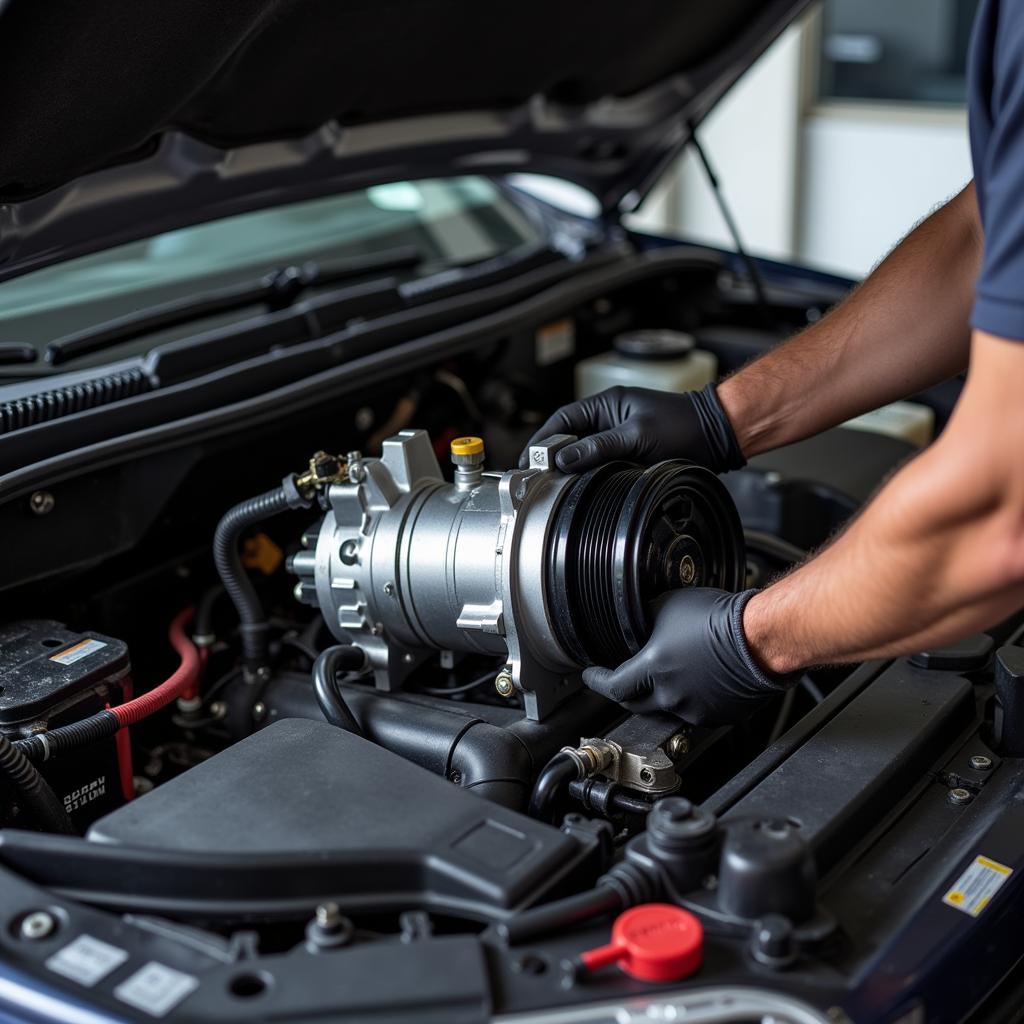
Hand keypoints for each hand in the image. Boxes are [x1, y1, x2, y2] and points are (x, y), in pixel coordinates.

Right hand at [519, 384, 744, 472]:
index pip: (563, 420)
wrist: (718, 435)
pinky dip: (590, 476)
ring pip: (584, 454)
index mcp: (606, 404)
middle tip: (539, 478)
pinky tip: (583, 488)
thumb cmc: (685, 426)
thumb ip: (600, 447)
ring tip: (557, 485)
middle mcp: (609, 419)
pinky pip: (601, 464)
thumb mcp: (638, 436)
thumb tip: (564, 459)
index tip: (530, 460)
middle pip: (569, 438)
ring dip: (572, 469)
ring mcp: (618, 436)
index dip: (543, 440)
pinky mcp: (629, 453)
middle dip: (553, 457)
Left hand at [581, 588, 792, 725]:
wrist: (762, 637)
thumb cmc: (722, 619)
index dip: (597, 681)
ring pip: (667, 708)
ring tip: (670, 674)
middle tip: (623, 680)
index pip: (612, 686)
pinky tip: (697, 681)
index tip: (591, 676)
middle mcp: (672, 695)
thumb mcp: (670, 606)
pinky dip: (690, 700)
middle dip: (625, 692)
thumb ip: (646, 619)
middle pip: (635, 704)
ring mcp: (696, 710)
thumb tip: (638, 621)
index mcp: (654, 669)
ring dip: (662, 695)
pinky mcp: (718, 716)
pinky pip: (696, 712)